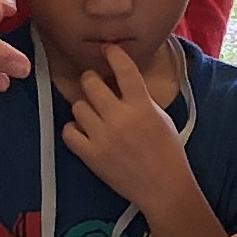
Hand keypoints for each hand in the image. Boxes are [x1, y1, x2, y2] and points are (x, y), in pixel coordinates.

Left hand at [59, 44, 195, 221]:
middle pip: (90, 83)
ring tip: (93, 113)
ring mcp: (102, 137)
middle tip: (95, 85)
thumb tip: (121, 83)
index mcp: (142, 106)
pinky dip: (73, 129)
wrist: (163, 188)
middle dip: (91, 80)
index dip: (113, 53)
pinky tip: (83, 130)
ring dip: (84, 106)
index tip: (107, 49)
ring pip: (78, 106)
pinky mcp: (91, 155)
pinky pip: (69, 132)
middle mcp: (120, 118)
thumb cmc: (168, 153)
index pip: (124, 69)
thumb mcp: (161, 117)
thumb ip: (141, 99)